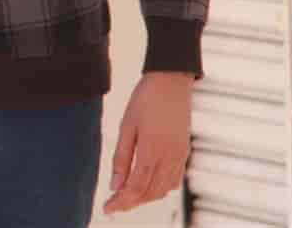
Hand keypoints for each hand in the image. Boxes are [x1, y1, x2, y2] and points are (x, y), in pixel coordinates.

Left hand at [105, 72, 193, 214]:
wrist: (172, 82)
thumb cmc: (145, 100)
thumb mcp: (126, 127)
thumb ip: (121, 158)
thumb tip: (115, 186)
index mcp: (152, 149)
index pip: (136, 187)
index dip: (121, 202)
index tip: (107, 209)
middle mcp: (170, 157)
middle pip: (150, 192)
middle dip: (131, 203)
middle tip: (112, 205)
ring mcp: (180, 156)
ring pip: (163, 189)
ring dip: (144, 198)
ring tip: (126, 197)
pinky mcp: (184, 152)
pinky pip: (173, 180)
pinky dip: (159, 189)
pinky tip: (147, 187)